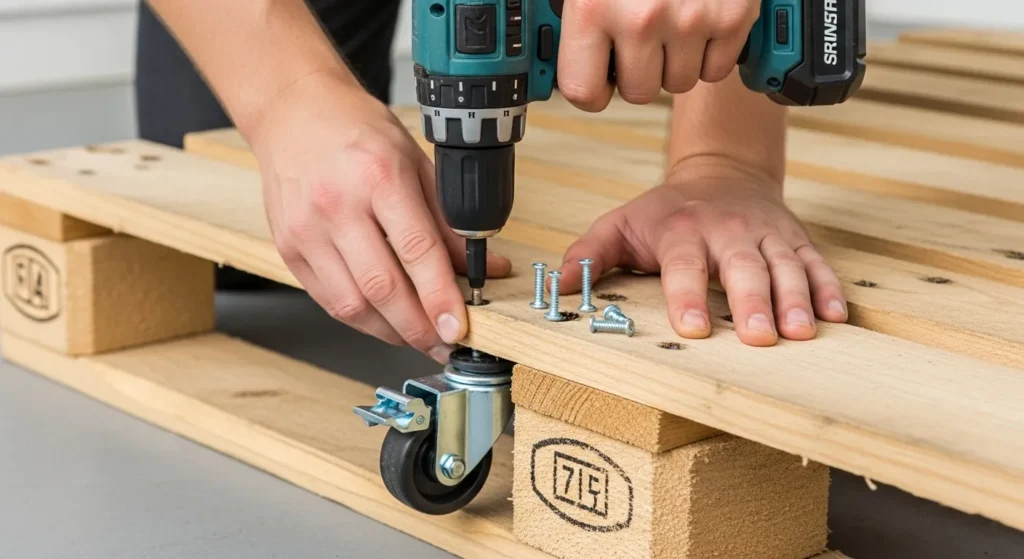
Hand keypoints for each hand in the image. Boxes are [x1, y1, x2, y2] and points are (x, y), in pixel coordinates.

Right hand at [250, 72, 510, 362]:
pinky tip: (384, 318)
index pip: (417, 251)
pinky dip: (362, 318)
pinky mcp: (288, 249)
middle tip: (443, 342)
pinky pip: (329, 300)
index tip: (459, 326)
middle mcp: (338, 206)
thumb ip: (448, 221)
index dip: (441, 296)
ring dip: (391, 331)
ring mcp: (306, 231)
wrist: (292, 112)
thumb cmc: (356, 131)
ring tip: (417, 335)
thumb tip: (486, 266)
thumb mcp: (415, 163)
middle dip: (419, 327)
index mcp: (379, 177)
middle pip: (383, 287)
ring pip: (352, 304)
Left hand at [557, 160, 848, 345]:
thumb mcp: (620, 224)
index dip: (688, 295)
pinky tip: (836, 316)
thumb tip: (559, 286)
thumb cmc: (665, 211)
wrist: (720, 174)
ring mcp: (765, 235)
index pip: (685, 264)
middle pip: (743, 267)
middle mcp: (727, 231)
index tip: (693, 328)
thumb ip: (589, 254)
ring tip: (804, 332)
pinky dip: (827, 287)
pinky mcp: (793, 239)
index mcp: (681, 231)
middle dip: (753, 302)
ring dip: (796, 299)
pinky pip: (815, 263)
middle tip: (761, 338)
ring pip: (785, 266)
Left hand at [558, 0, 759, 108]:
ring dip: (676, 61)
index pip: (584, 92)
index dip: (593, 88)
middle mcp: (641, 18)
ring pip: (680, 83)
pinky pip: (717, 69)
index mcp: (594, 7)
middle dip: (639, 70)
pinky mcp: (733, 15)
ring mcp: (691, 19)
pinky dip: (711, 52)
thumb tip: (557, 49)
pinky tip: (700, 21)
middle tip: (641, 38)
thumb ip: (574, 13)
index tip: (599, 77)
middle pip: (639, 92)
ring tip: (672, 22)